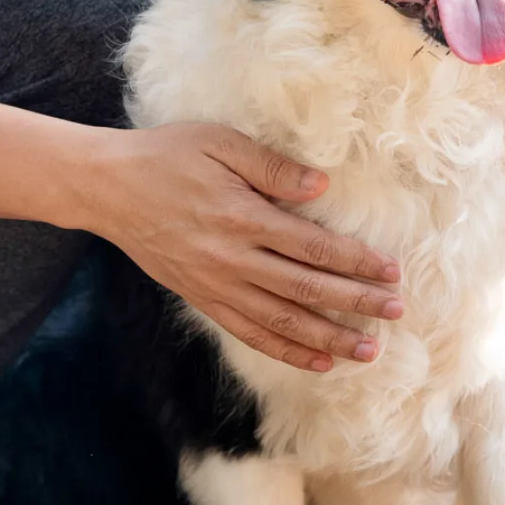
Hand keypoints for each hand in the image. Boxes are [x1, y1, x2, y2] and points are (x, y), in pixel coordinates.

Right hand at [75, 121, 403, 372]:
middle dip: (357, 303)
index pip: (313, 246)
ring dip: (330, 338)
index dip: (356, 262)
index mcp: (241, 216)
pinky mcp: (202, 299)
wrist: (107, 188)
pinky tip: (318, 361)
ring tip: (369, 349)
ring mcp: (216, 285)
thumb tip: (322, 187)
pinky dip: (287, 351)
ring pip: (284, 321)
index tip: (391, 271)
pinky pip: (251, 333)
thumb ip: (271, 167)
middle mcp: (232, 259)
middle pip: (307, 288)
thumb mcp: (219, 142)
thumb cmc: (166, 155)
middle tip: (397, 311)